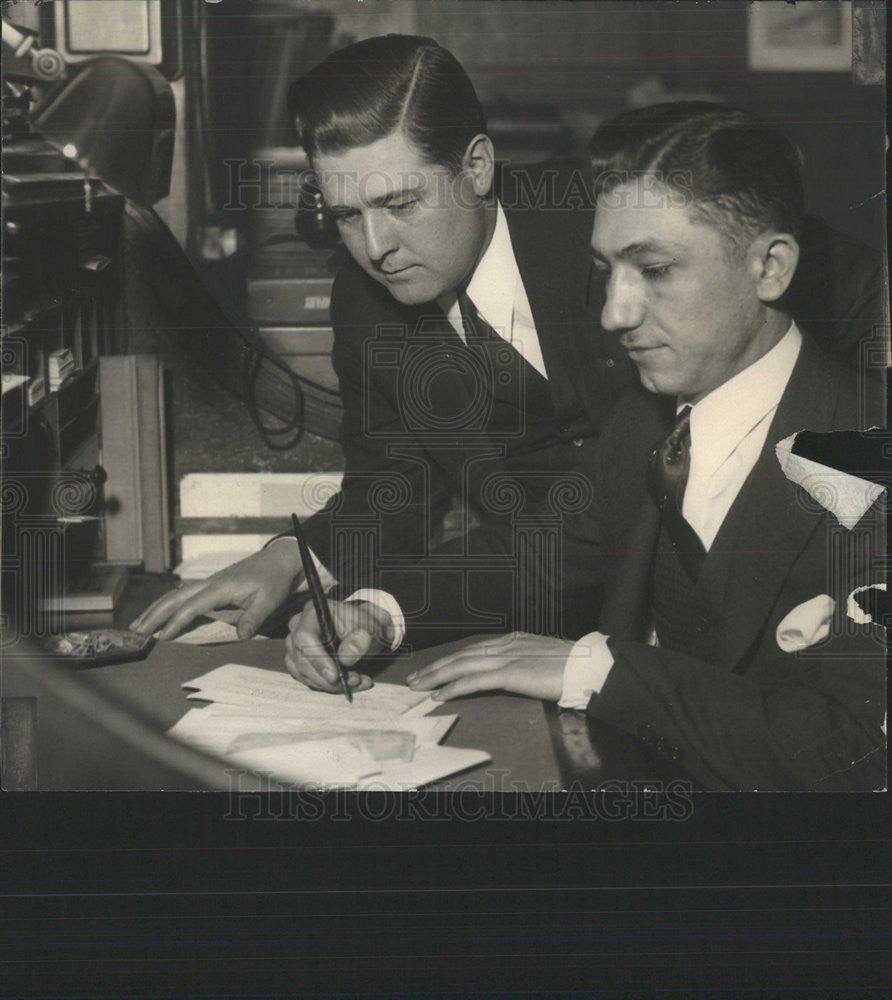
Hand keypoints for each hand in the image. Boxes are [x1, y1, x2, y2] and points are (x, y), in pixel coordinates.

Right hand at [130, 542, 301, 639]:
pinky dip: (167, 605)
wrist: (279, 560)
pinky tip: (158, 614)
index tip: (161, 638)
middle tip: (135, 632)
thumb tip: (240, 636)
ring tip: (137, 625)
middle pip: (174, 599)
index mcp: (221, 588)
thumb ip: (254, 618)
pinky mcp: (211, 585)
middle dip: (154, 615)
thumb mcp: (269, 600)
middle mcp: (209, 583)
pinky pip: (183, 595)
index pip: (191, 607)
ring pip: (175, 596)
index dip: (175, 623)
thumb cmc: (274, 580)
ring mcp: (208, 583)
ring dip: (155, 609)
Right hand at [284, 599, 393, 693]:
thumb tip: (345, 658)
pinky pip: (308, 680)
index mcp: (312, 612)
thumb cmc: (364, 625)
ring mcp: (295, 646)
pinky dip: (329, 687)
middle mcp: (297, 628)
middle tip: (354, 681)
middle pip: (302, 659)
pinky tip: (350, 684)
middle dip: (328, 678)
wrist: (364, 629)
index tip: (334, 676)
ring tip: (357, 682)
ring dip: (331, 685)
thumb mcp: (370, 627)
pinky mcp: (299, 662)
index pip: (305, 637)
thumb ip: (360, 639)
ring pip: (304, 673)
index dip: (317, 659)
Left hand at [406, 631, 571, 702]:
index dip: (451, 659)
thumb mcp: (542, 658)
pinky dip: (454, 687)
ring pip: (462, 665)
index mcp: (514, 639)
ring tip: (419, 686)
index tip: (434, 668)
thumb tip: (514, 671)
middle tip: (414, 678)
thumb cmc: (573, 665)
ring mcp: (508, 657)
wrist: (590, 665)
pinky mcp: (511, 673)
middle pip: (462, 654)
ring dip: (437, 676)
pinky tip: (440, 695)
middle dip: (436, 667)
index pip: (473, 649)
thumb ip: (524, 661)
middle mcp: (506, 644)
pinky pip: (475, 680)